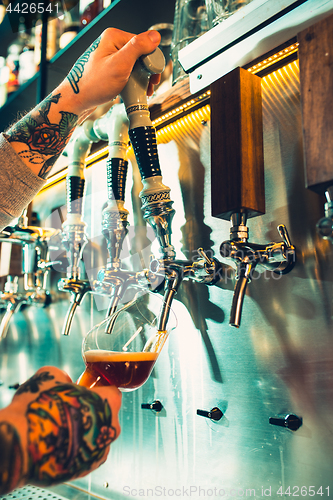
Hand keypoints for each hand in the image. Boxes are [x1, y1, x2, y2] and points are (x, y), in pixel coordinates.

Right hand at [0, 366, 120, 493]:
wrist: (22, 441)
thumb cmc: (40, 406)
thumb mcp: (51, 375)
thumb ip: (65, 377)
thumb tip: (64, 381)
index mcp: (109, 401)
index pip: (110, 391)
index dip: (94, 389)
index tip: (80, 390)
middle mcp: (111, 427)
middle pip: (104, 414)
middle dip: (89, 410)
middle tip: (67, 409)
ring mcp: (100, 450)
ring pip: (95, 435)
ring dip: (82, 431)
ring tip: (59, 427)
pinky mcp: (86, 469)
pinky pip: (85, 453)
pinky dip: (74, 448)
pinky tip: (58, 443)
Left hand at [61, 28, 161, 115]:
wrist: (77, 101)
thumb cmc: (93, 85)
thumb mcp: (120, 65)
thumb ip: (138, 48)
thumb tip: (154, 36)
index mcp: (114, 37)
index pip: (143, 44)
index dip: (151, 61)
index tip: (153, 77)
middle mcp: (111, 44)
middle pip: (140, 56)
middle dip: (147, 72)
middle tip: (150, 86)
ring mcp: (109, 57)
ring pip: (134, 66)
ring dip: (142, 79)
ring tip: (144, 91)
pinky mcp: (109, 69)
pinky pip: (126, 73)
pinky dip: (132, 82)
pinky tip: (134, 91)